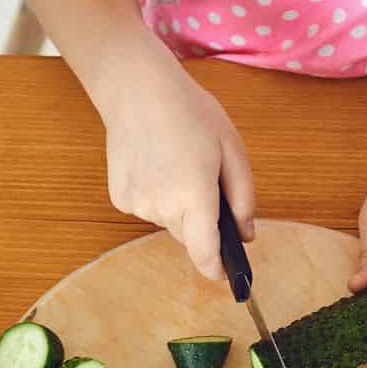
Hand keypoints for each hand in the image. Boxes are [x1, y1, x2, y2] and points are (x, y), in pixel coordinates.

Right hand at [100, 39, 255, 282]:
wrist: (136, 90)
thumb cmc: (190, 113)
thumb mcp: (232, 148)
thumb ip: (243, 196)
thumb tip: (247, 234)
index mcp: (194, 194)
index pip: (205, 252)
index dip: (218, 269)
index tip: (228, 277)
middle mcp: (162, 206)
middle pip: (190, 235)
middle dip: (203, 221)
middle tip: (204, 181)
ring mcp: (136, 204)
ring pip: (169, 222)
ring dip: (179, 207)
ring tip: (177, 166)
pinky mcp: (119, 199)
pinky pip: (148, 210)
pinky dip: (157, 197)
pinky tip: (155, 166)